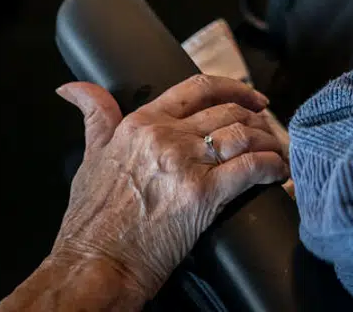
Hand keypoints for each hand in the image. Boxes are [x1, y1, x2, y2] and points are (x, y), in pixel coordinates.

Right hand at [48, 75, 289, 303]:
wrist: (93, 265)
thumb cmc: (90, 221)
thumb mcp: (89, 158)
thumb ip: (96, 118)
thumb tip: (73, 89)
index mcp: (141, 124)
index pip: (198, 88)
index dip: (234, 88)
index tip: (253, 99)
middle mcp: (165, 137)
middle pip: (228, 112)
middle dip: (257, 121)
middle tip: (268, 135)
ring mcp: (185, 164)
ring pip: (244, 135)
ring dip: (269, 143)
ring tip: (277, 153)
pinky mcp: (202, 194)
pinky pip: (251, 167)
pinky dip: (272, 166)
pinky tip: (279, 173)